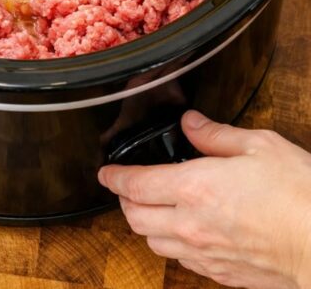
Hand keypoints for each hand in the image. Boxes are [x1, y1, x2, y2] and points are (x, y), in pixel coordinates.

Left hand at [98, 111, 310, 287]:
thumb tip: (192, 124)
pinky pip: (182, 262)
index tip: (106, 172)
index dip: (115, 176)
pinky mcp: (222, 274)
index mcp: (195, 188)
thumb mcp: (258, 146)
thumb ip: (217, 135)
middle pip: (136, 218)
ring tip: (153, 208)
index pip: (136, 184)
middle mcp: (192, 224)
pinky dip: (173, 245)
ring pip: (155, 243)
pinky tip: (185, 233)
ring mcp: (205, 254)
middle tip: (127, 187)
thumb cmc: (298, 195)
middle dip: (124, 201)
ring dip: (146, 225)